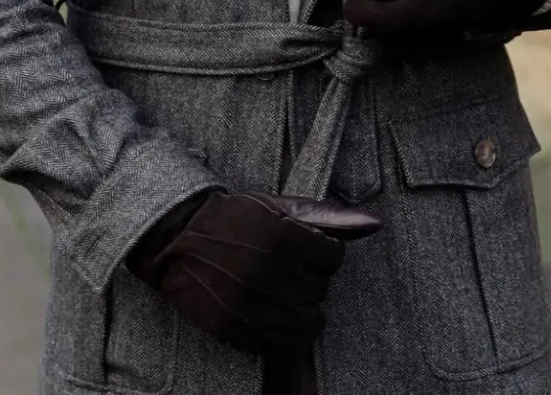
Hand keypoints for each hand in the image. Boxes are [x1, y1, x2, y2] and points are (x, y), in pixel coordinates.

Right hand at [128, 191, 382, 355]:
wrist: (177, 236)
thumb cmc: (233, 216)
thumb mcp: (278, 205)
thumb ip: (328, 216)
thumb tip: (374, 224)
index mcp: (279, 233)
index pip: (332, 258)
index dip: (326, 255)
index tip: (313, 253)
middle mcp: (265, 268)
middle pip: (318, 291)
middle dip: (314, 283)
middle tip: (298, 274)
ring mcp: (247, 299)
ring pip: (303, 323)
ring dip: (305, 313)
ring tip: (293, 300)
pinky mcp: (231, 325)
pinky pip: (275, 344)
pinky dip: (284, 336)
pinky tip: (278, 318)